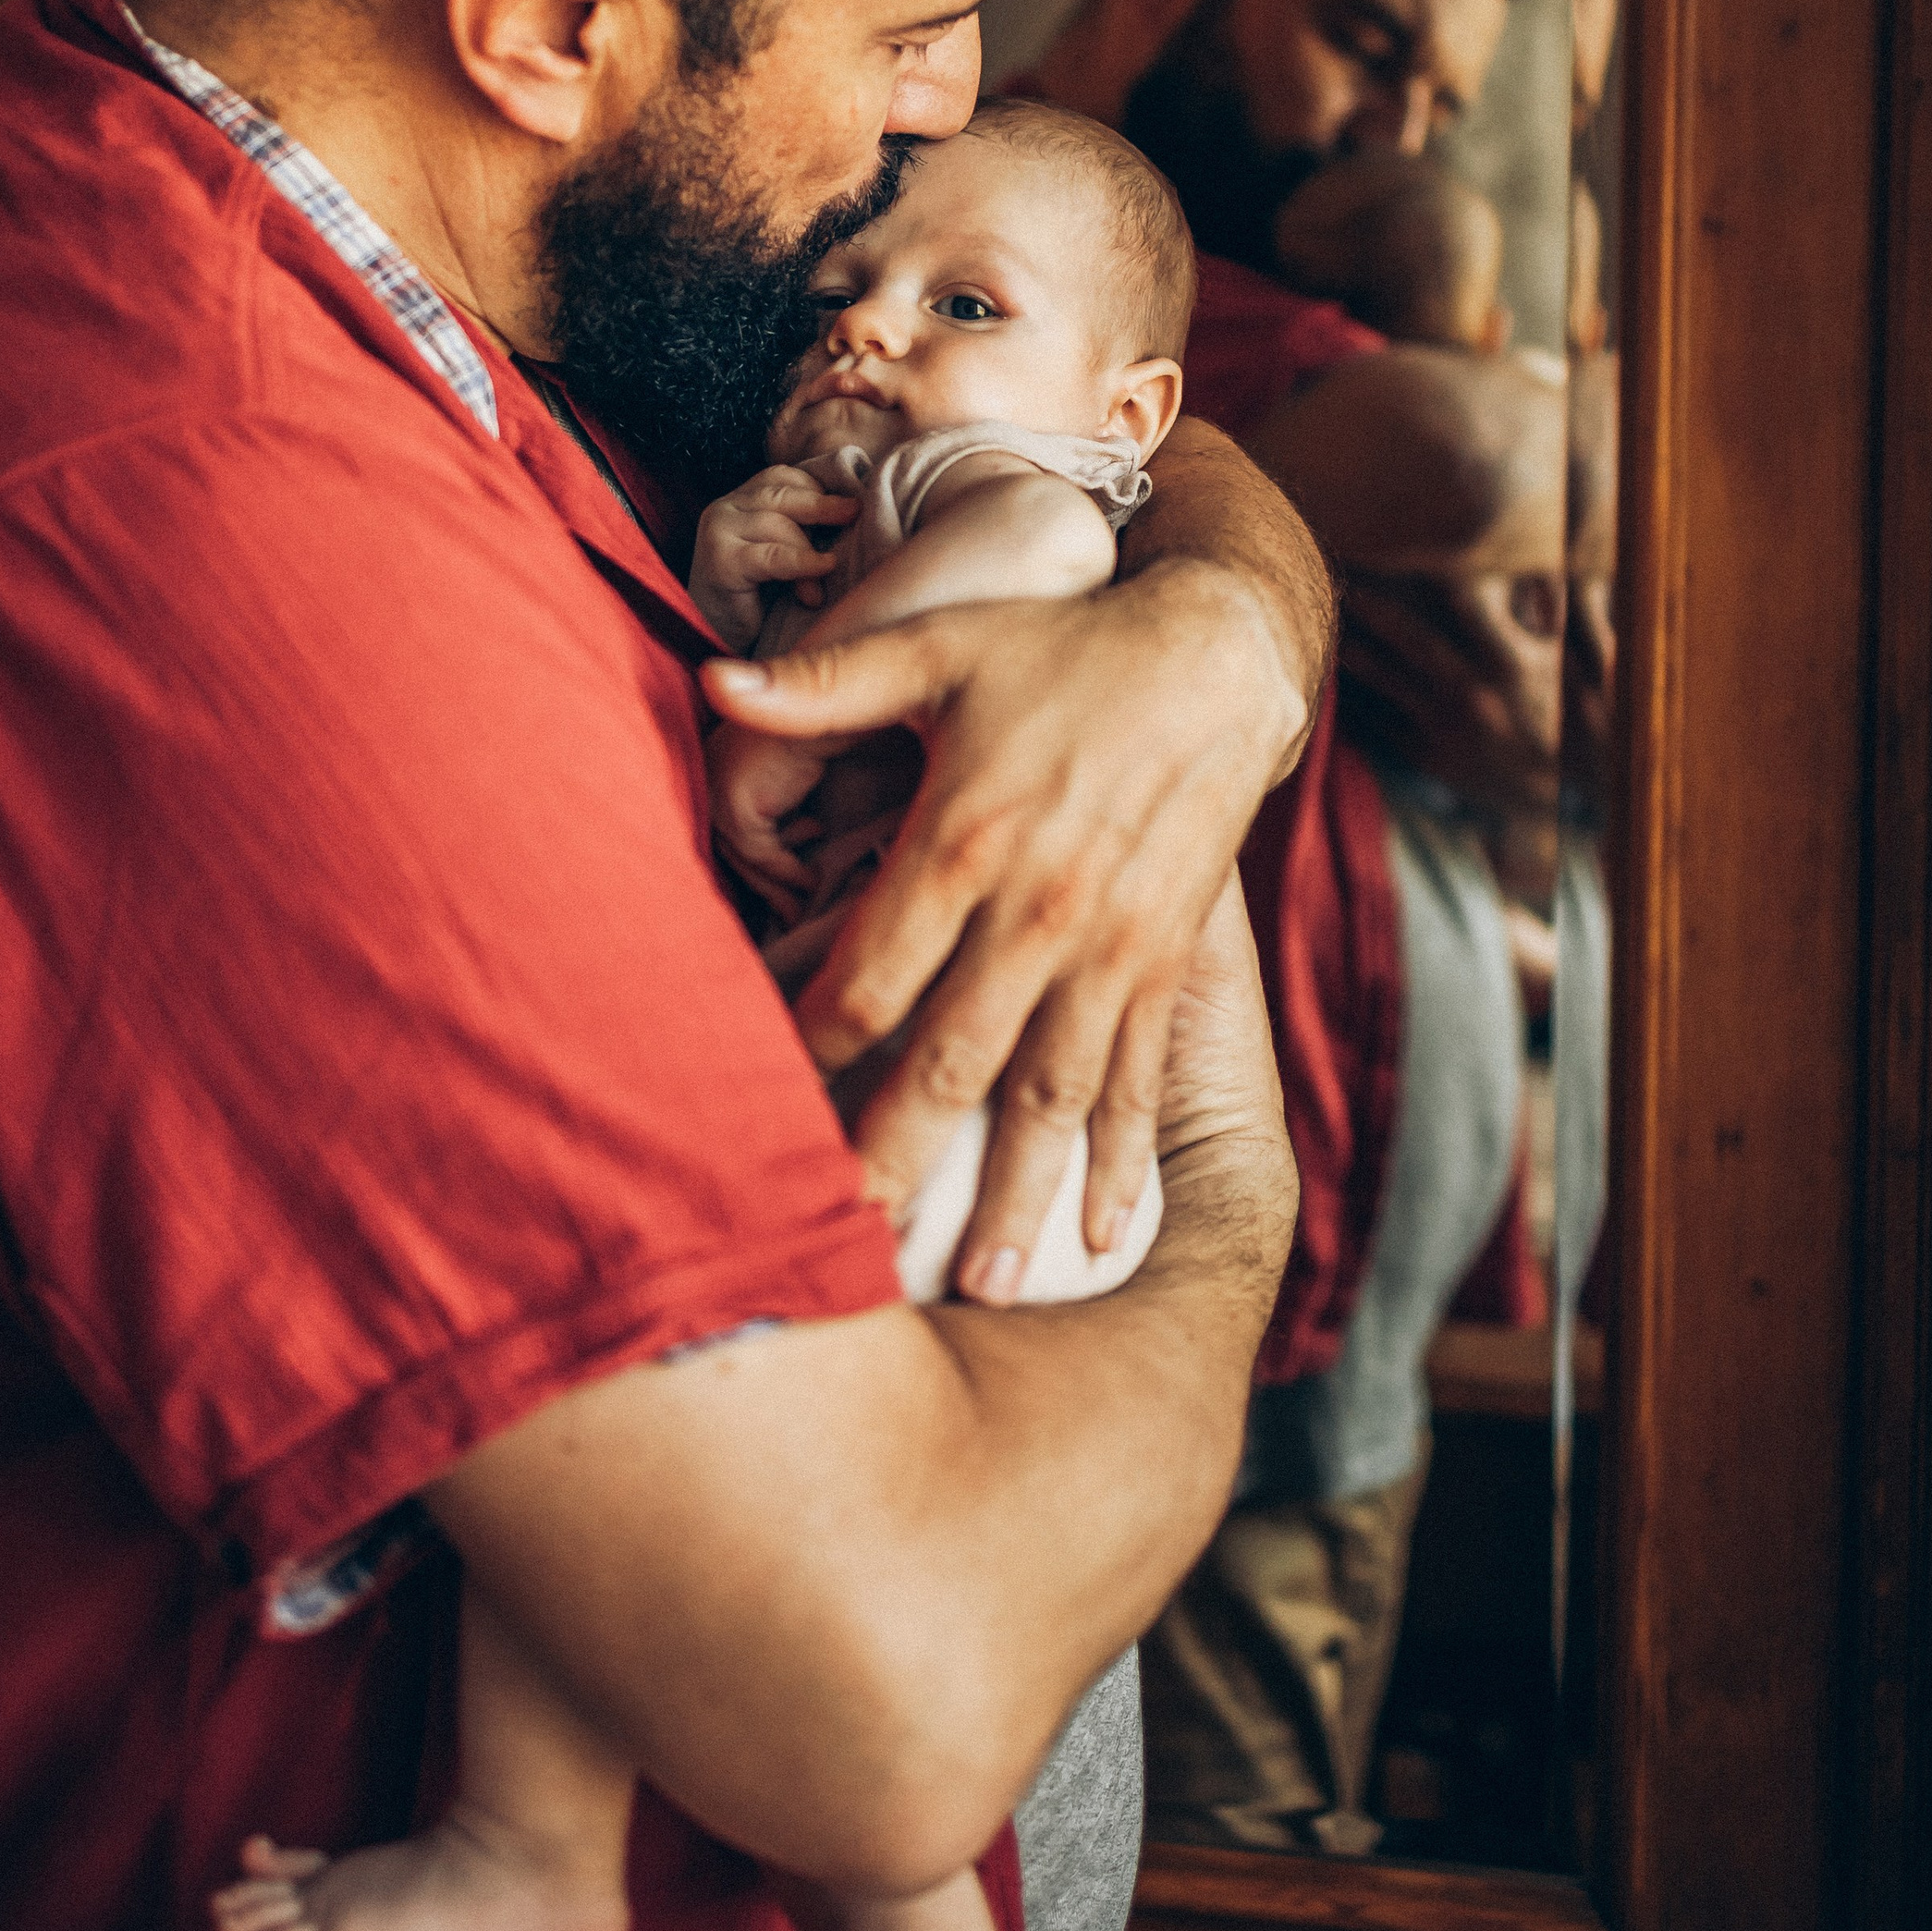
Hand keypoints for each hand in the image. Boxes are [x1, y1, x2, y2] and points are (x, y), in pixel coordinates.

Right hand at [686, 464, 857, 648]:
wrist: (714, 637)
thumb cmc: (757, 599)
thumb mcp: (784, 553)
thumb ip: (804, 529)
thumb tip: (855, 511)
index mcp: (740, 500)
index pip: (781, 476)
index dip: (815, 486)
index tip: (847, 505)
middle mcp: (724, 508)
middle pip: (781, 494)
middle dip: (823, 505)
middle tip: (856, 513)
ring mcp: (718, 531)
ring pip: (778, 524)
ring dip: (810, 549)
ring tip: (831, 572)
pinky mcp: (720, 561)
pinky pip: (771, 556)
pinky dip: (802, 564)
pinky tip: (821, 574)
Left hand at [701, 559, 1307, 1293]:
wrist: (1223, 654)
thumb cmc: (1064, 648)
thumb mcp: (942, 645)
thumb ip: (827, 681)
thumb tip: (709, 681)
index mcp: (966, 839)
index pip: (871, 974)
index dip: (810, 1048)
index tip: (757, 1113)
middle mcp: (1039, 911)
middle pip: (951, 1061)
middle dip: (895, 1160)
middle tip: (846, 1252)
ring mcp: (1111, 948)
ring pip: (1050, 1095)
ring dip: (1015, 1195)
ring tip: (979, 1285)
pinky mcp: (1164, 963)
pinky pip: (1140, 1079)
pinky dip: (1124, 1162)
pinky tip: (1107, 1238)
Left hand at [1336, 571, 1561, 816]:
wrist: (1555, 784)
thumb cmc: (1557, 707)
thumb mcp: (1557, 657)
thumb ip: (1544, 608)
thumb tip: (1535, 563)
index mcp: (1507, 663)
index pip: (1464, 607)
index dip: (1427, 576)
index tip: (1395, 551)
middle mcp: (1473, 694)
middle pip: (1412, 640)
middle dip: (1373, 608)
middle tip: (1340, 582)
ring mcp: (1447, 727)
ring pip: (1386, 680)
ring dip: (1353, 652)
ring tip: (1325, 625)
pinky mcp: (1429, 756)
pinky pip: (1381, 721)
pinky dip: (1356, 698)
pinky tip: (1333, 679)